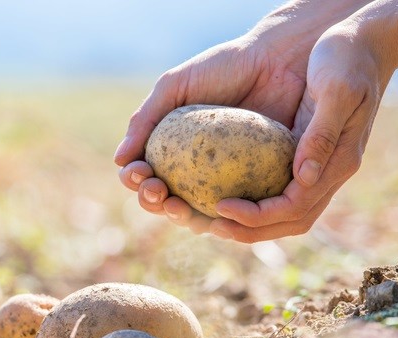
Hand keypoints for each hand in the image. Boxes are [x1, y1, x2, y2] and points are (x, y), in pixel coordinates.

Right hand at [115, 33, 308, 234]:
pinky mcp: (259, 188)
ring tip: (179, 206)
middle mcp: (194, 170)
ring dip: (182, 217)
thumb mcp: (176, 86)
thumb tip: (119, 161)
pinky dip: (224, 218)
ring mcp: (225, 182)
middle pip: (165, 201)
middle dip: (153, 203)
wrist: (278, 60)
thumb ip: (145, 119)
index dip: (136, 180)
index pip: (144, 175)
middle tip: (159, 191)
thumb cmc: (225, 67)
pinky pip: (240, 212)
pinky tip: (218, 211)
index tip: (141, 172)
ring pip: (198, 214)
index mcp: (169, 149)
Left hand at [211, 26, 392, 241]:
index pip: (296, 206)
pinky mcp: (307, 156)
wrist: (363, 43)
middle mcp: (330, 172)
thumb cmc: (347, 59)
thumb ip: (321, 135)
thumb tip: (303, 177)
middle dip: (250, 230)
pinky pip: (280, 190)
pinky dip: (255, 201)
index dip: (258, 215)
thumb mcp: (337, 90)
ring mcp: (320, 166)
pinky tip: (224, 192)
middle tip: (210, 225)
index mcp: (340, 162)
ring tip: (212, 220)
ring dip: (251, 223)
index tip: (221, 207)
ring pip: (286, 213)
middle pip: (290, 220)